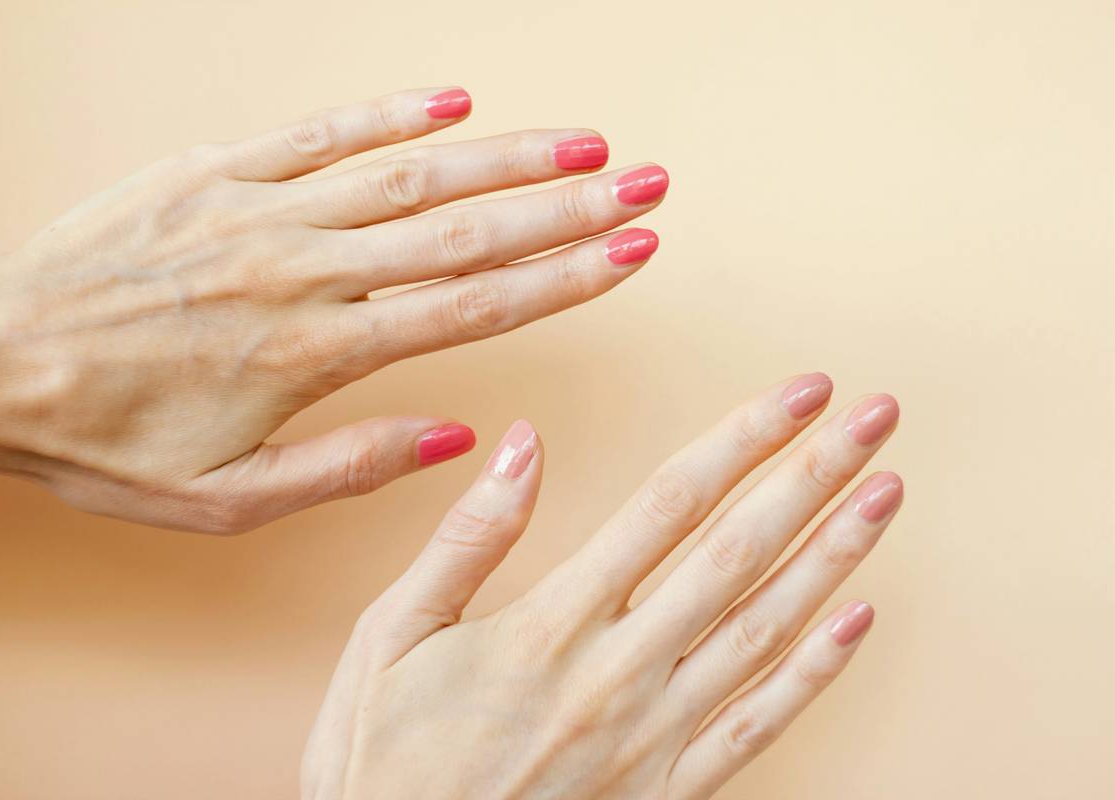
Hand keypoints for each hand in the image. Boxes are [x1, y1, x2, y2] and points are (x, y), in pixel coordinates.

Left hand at [0, 87, 666, 531]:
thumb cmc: (106, 439)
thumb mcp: (227, 502)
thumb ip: (348, 469)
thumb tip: (454, 438)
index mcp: (315, 355)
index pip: (470, 308)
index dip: (563, 278)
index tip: (631, 251)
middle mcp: (303, 271)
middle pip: (462, 231)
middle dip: (567, 204)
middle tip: (646, 181)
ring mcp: (259, 210)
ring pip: (407, 174)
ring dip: (504, 154)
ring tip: (583, 138)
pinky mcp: (215, 172)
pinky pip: (319, 133)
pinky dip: (390, 113)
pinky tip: (453, 98)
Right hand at [302, 374, 900, 798]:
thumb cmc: (384, 763)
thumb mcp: (390, 638)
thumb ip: (466, 539)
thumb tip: (522, 443)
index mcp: (547, 626)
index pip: (668, 505)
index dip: (741, 439)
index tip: (796, 392)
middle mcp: (616, 672)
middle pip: (735, 551)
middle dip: (812, 475)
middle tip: (875, 414)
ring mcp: (651, 736)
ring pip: (764, 629)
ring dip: (834, 555)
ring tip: (887, 491)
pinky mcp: (667, 792)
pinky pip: (757, 725)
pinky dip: (815, 671)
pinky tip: (860, 618)